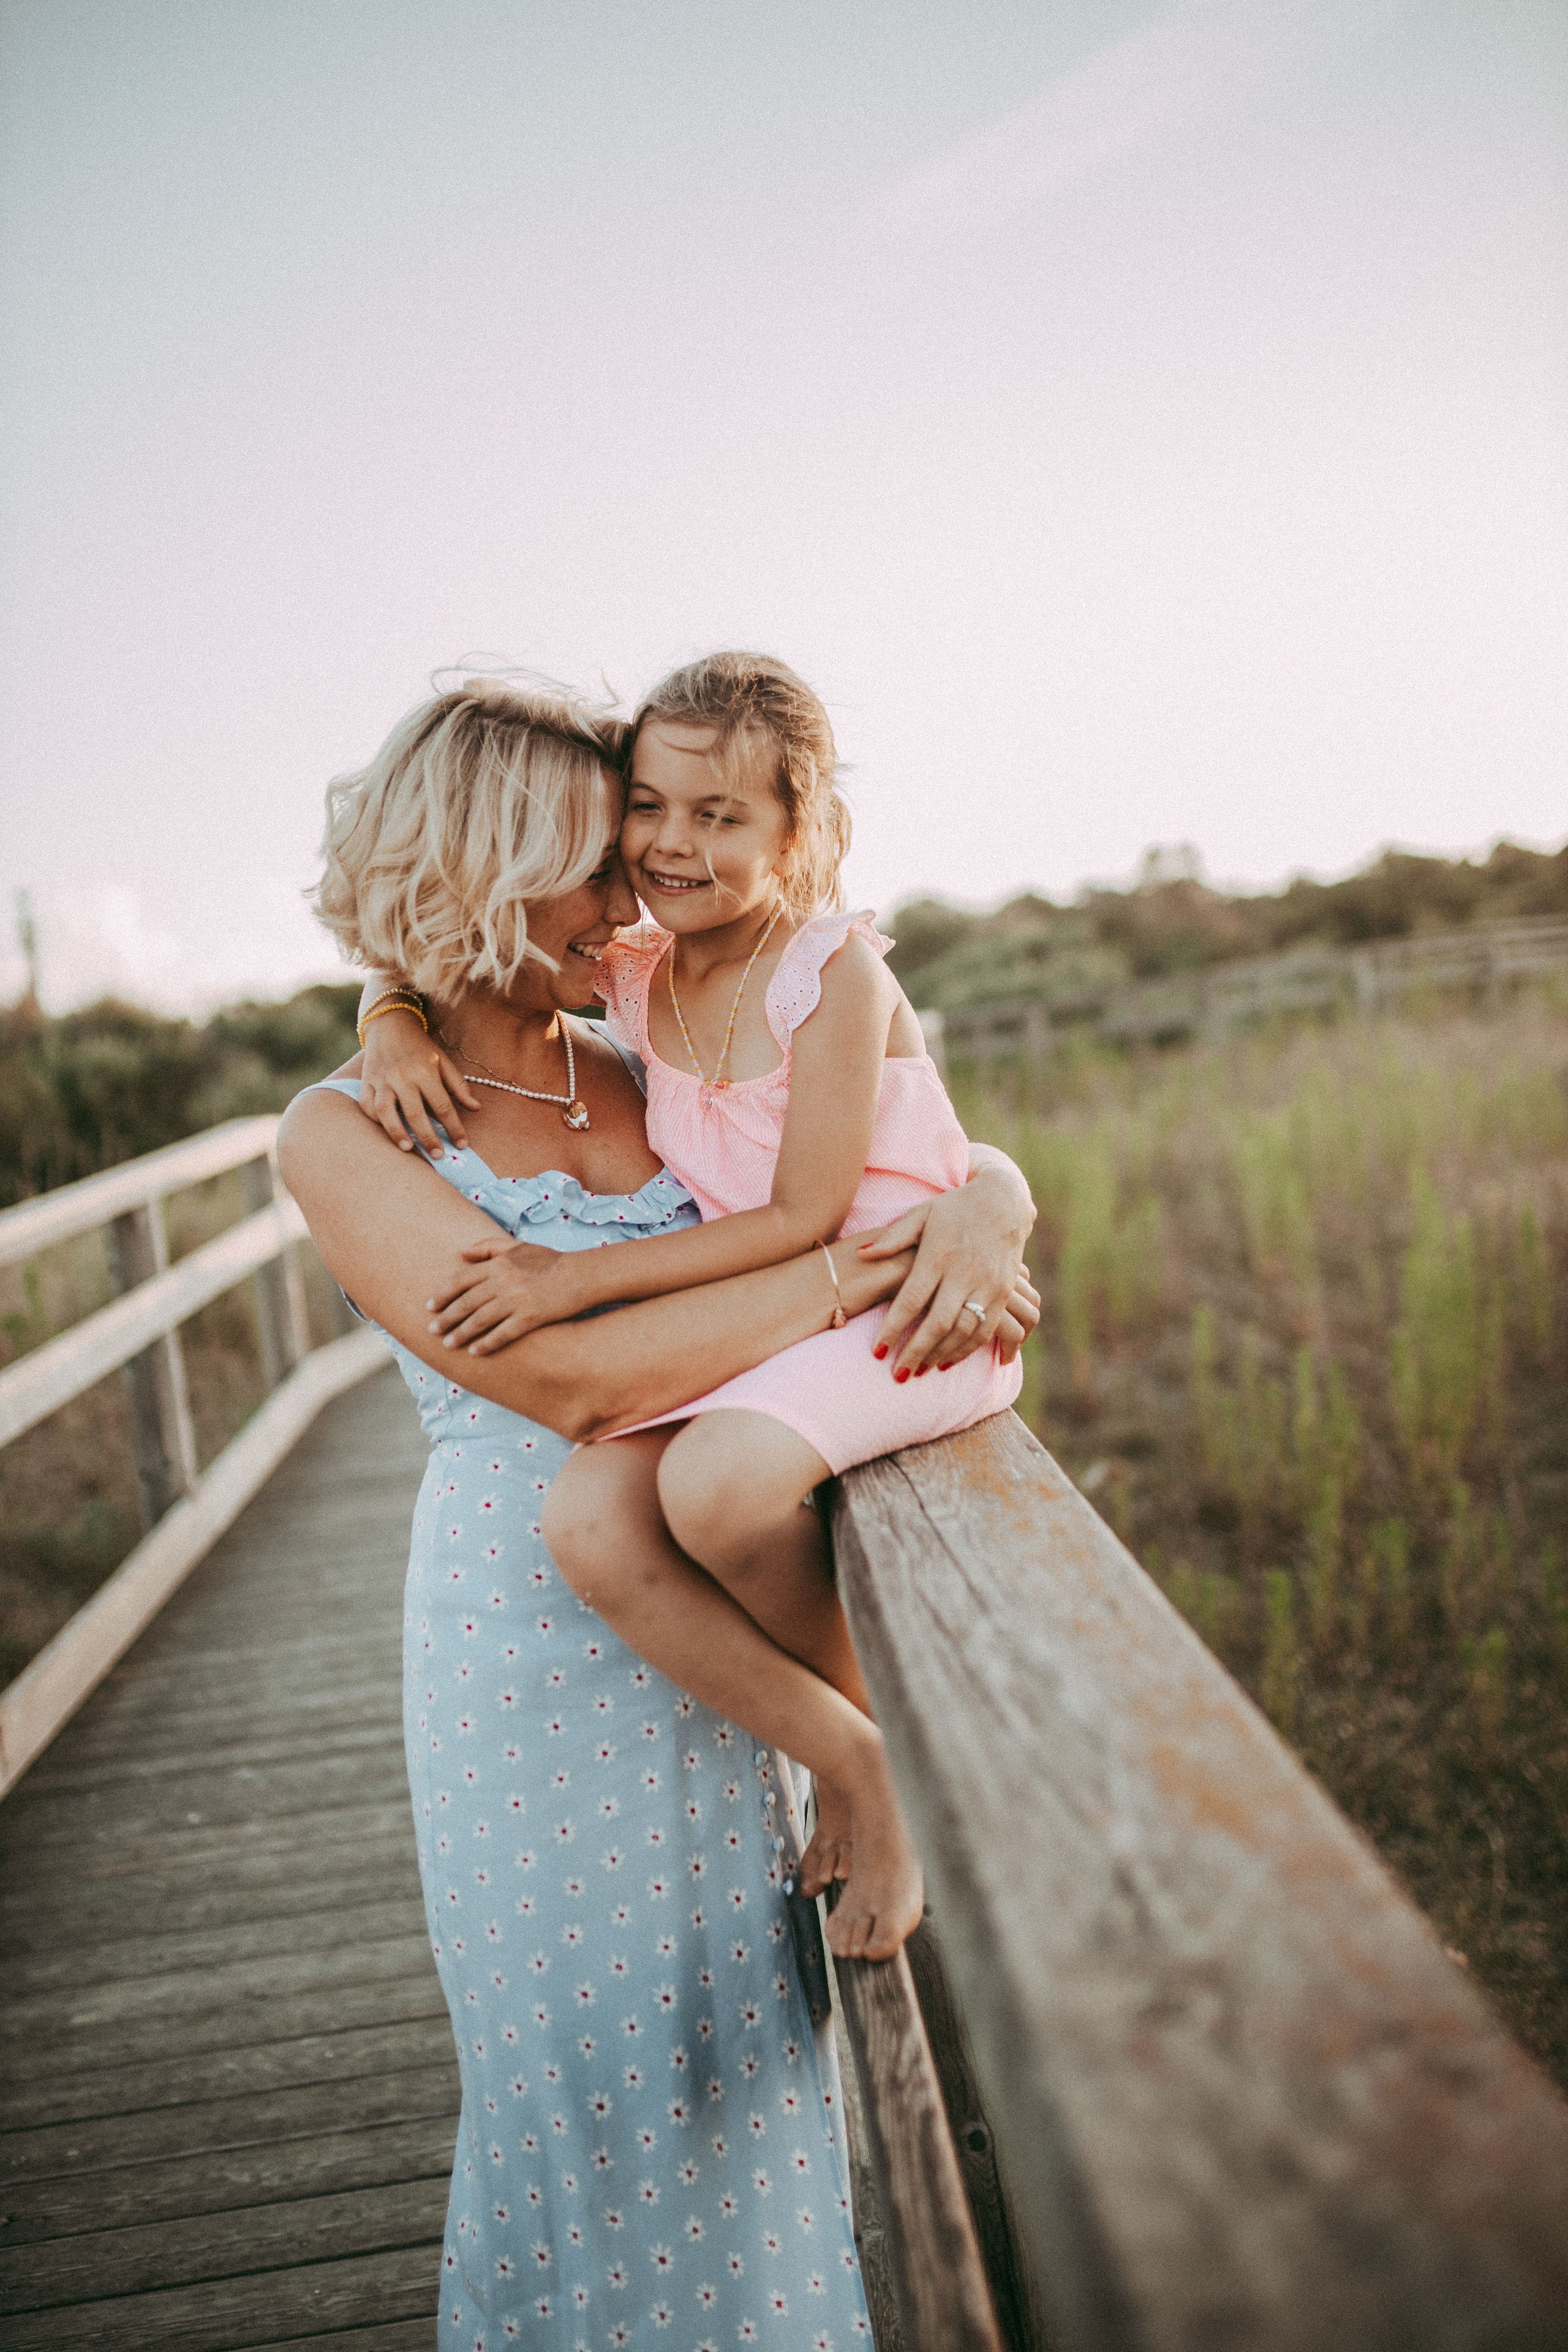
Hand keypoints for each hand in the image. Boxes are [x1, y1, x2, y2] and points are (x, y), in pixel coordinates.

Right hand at [358, 1009, 480, 1158]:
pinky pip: (367, 1105)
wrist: (390, 1024)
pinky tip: (386, 1130)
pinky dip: (375, 1119)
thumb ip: (458, 1085)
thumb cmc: (420, 1047)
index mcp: (425, 1072)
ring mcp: (382, 1080)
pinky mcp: (366, 1081)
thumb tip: (476, 1108)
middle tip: (438, 1155)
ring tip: (408, 1148)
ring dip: (397, 1132)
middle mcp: (402, 1077)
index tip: (462, 1144)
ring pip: (386, 1112)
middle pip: (416, 1113)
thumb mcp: (443, 1061)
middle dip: (428, 1137)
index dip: (454, 1127)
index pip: (443, 1106)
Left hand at [427, 1236, 583, 1353]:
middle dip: (447, 1317)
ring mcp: (517, 1299)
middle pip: (467, 1302)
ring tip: (448, 1344)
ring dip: (462, 1333)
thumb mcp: (518, 1246)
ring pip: (481, 1319)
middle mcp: (504, 1280)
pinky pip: (503, 1333)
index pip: (462, 1279)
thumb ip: (488, 1247)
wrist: (581, 1275)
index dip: (443, 1294)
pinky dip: (487, 1344)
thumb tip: (461, 1254)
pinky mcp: (531, 1317)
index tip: (430, 1306)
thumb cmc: (549, 1260)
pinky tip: (475, 1352)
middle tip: (432, 1330)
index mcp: (499, 1263)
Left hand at [857, 1163, 1036, 1374]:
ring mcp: (987, 1284)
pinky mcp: (1004, 1292)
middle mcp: (963, 1272)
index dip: (893, 1329)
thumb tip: (861, 1254)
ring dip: (940, 1355)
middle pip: (937, 1323)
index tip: (877, 1352)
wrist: (1005, 1200)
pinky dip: (967, 1350)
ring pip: (964, 1332)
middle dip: (916, 1353)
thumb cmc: (955, 1207)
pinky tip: (947, 1361)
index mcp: (937, 1255)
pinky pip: (986, 1330)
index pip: (911, 1300)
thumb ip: (893, 1237)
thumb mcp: (922, 1214)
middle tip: (897, 1375)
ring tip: (918, 1371)